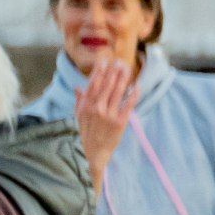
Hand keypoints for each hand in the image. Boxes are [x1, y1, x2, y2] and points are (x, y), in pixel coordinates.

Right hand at [74, 56, 137, 179]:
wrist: (92, 153)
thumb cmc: (85, 134)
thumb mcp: (77, 117)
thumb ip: (79, 101)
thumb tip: (78, 87)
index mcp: (85, 105)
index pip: (92, 83)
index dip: (99, 71)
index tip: (104, 60)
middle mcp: (96, 108)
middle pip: (106, 85)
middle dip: (113, 72)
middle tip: (120, 61)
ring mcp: (108, 114)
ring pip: (117, 92)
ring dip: (123, 79)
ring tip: (127, 68)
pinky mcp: (120, 122)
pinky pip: (128, 105)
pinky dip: (133, 94)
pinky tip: (137, 86)